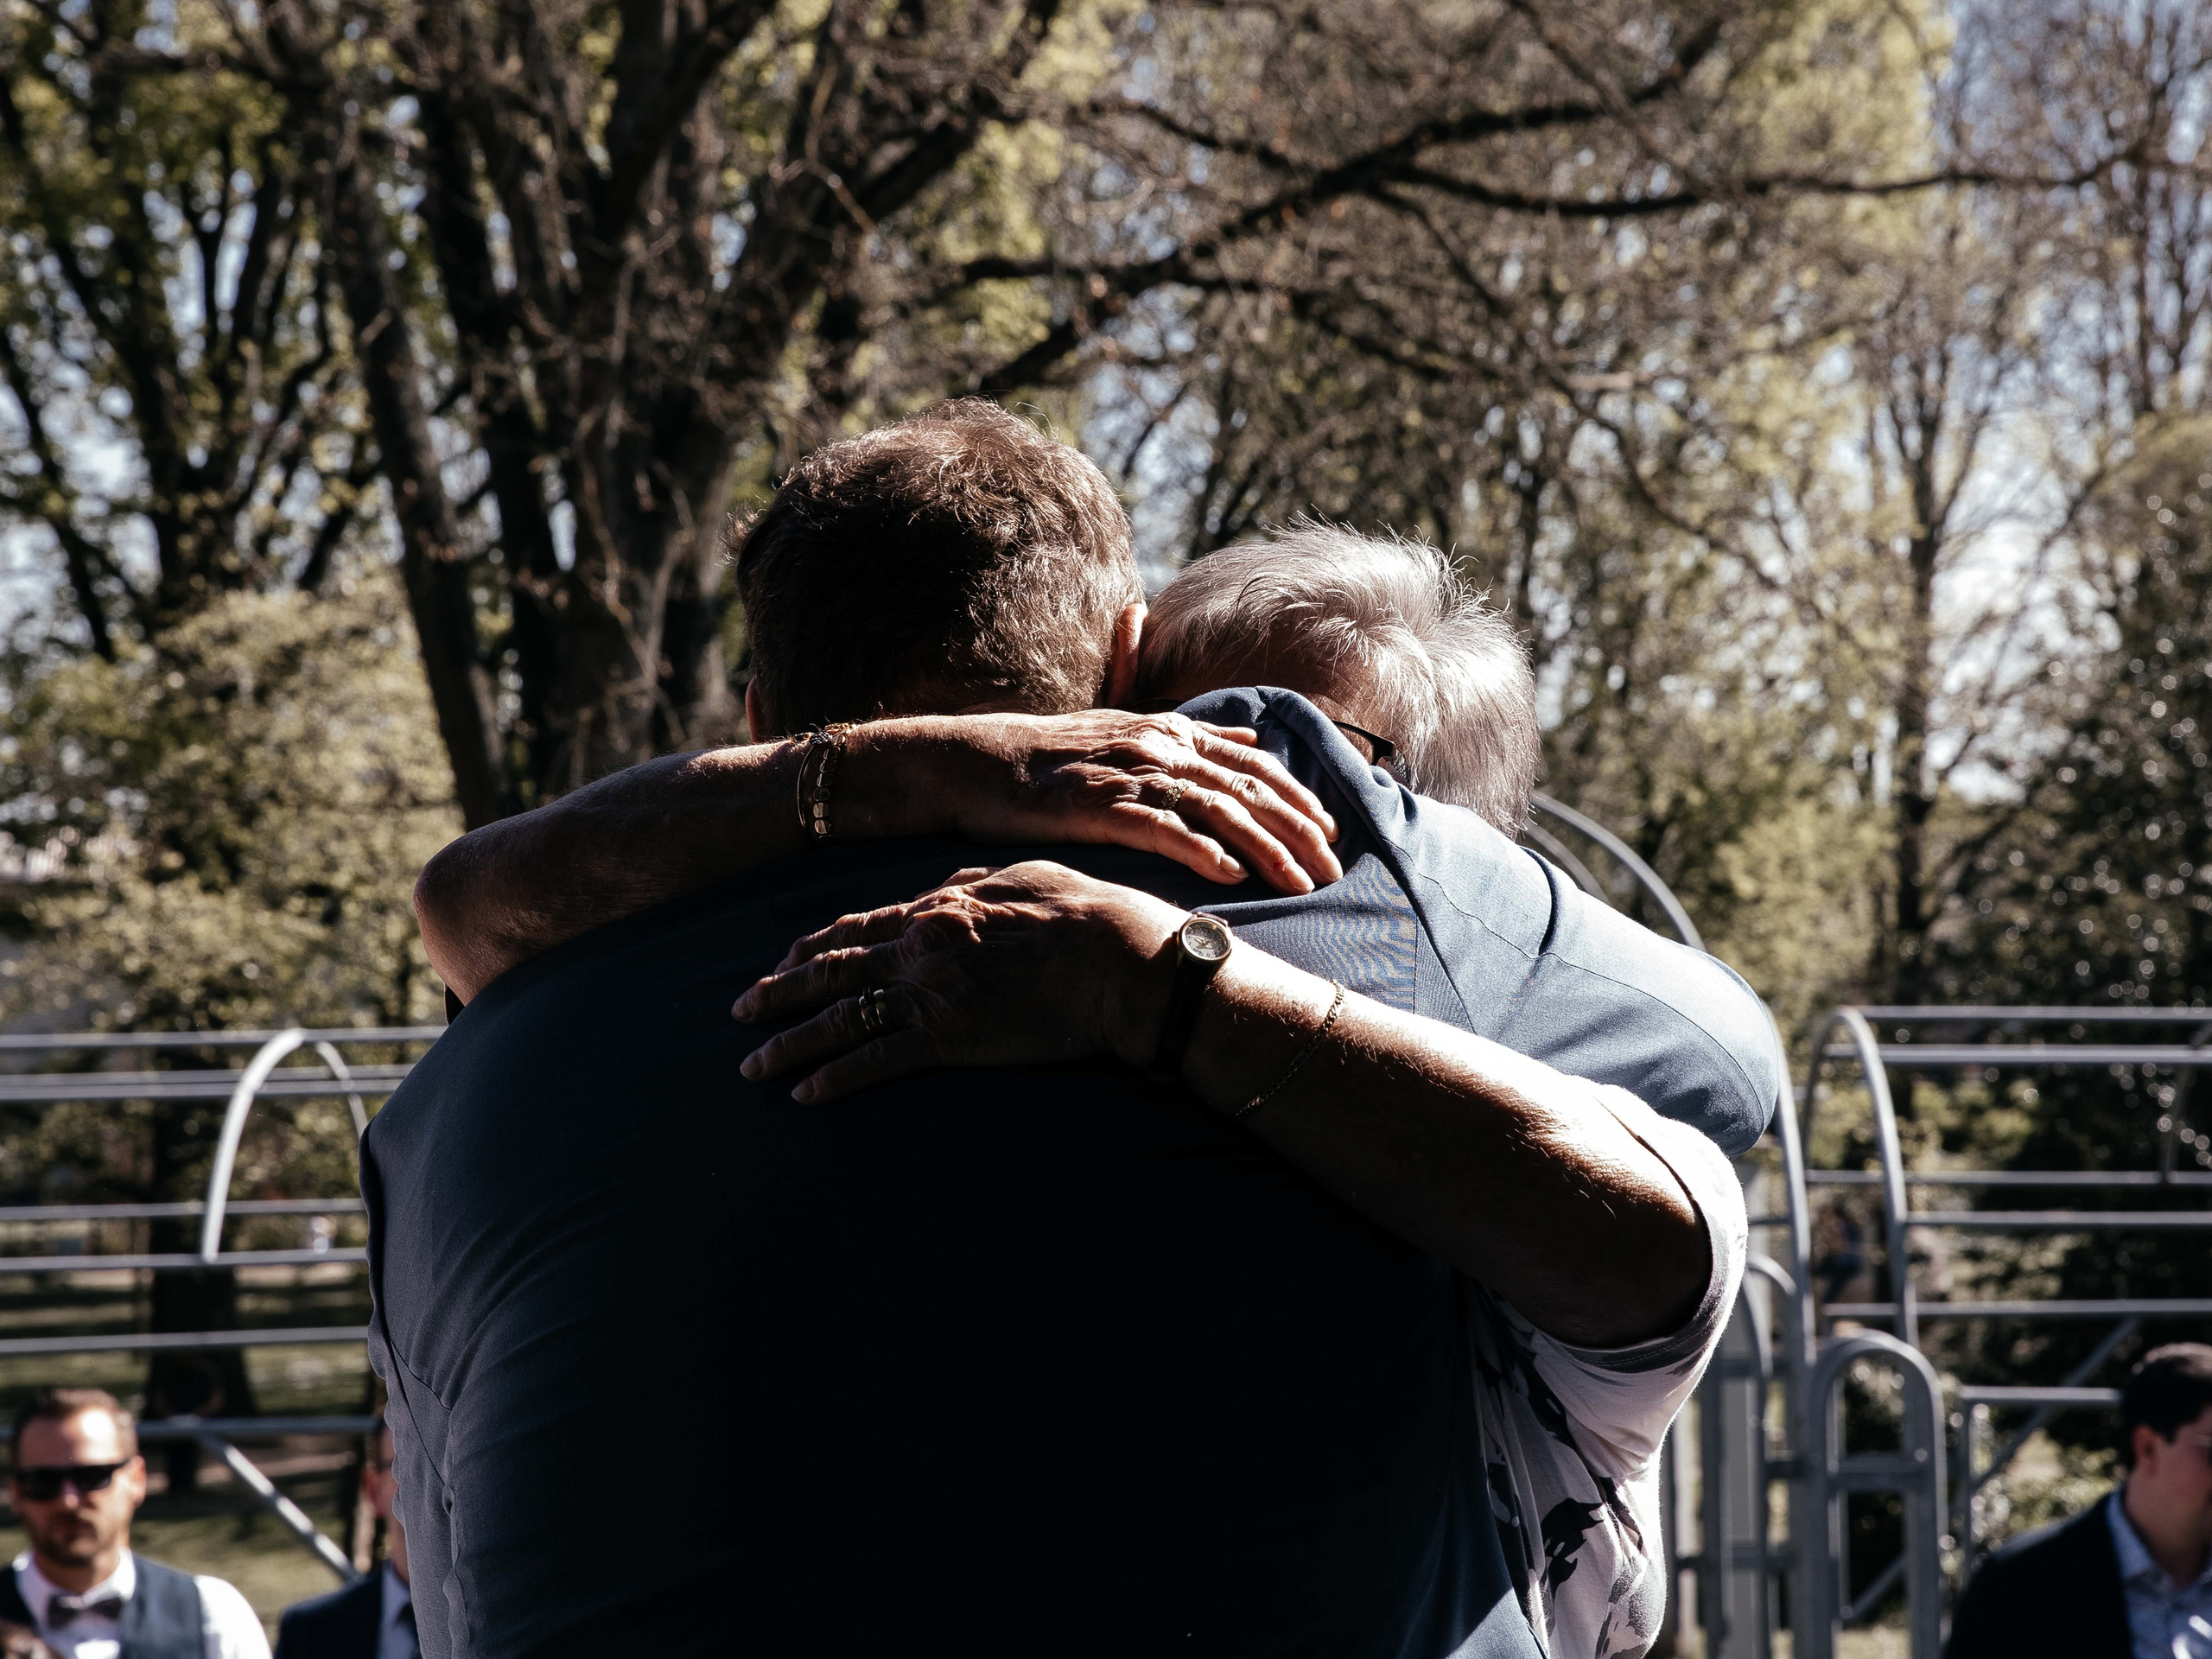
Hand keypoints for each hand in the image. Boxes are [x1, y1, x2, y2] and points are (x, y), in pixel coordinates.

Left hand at [732, 861, 1184, 1102]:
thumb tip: (945, 887)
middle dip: (778, 992)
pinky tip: (805, 1094)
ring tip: (752, 1065)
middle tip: (739, 1011)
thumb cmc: (1089, 915)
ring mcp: (931, 992)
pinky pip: (875, 1060)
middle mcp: (920, 944)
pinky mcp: (949, 1038)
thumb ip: (975, 883)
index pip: (856, 926)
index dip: (810, 946)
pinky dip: (834, 1078)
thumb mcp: (1026, 875)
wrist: (1123, 960)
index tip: (780, 961)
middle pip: (830, 970)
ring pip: (838, 1018)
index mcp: (938, 904)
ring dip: (789, 1042)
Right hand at [861, 711, 1340, 892]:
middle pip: (1250, 790)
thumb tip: (1249, 735)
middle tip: (1333, 868)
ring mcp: (1133, 775)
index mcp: (1172, 732)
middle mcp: (1162, 747)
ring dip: (1267, 849)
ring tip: (1300, 883)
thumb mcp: (1131, 732)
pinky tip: (1232, 877)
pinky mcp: (1102, 807)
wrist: (982, 762)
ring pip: (1219, 812)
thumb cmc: (1055, 756)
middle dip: (1298, 830)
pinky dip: (1202, 852)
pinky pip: (1163, 830)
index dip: (1298, 797)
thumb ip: (1194, 736)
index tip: (1331, 831)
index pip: (1254, 764)